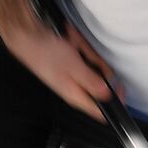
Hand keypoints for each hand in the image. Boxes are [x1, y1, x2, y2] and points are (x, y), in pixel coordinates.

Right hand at [4, 20, 118, 122]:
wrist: (26, 35)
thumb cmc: (45, 52)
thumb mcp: (74, 67)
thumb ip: (92, 82)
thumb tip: (108, 95)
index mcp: (76, 95)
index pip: (100, 112)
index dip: (114, 102)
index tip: (121, 88)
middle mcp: (75, 87)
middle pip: (100, 83)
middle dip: (97, 65)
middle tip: (85, 55)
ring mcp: (73, 74)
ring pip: (93, 66)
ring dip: (86, 52)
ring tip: (73, 44)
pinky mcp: (71, 63)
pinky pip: (84, 56)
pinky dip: (80, 46)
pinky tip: (71, 41)